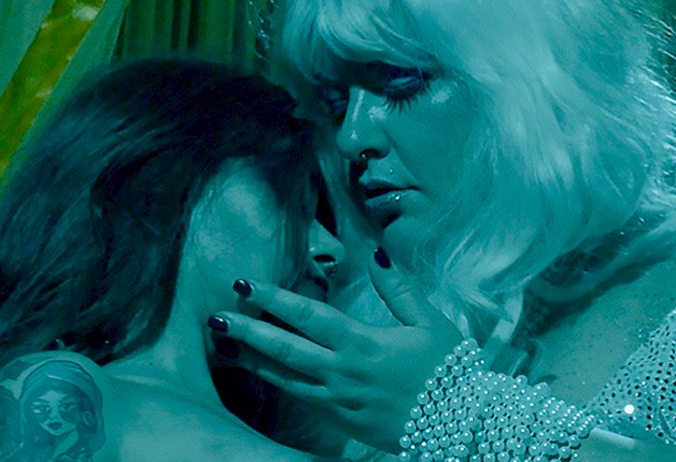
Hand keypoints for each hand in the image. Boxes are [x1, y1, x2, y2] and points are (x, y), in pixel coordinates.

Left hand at [209, 247, 462, 451]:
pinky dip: (276, 383)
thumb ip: (397, 288)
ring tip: (226, 345)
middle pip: (285, 349)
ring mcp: (338, 399)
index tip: (246, 285)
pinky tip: (260, 372)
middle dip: (248, 331)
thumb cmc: (447, 368)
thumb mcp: (428, 321)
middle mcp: (343, 372)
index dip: (274, 299)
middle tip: (216, 318)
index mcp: (362, 343)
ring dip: (253, 360)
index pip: (308, 316)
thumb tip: (375, 253)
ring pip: (285, 378)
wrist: (459, 423)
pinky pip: (300, 398)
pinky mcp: (340, 420)